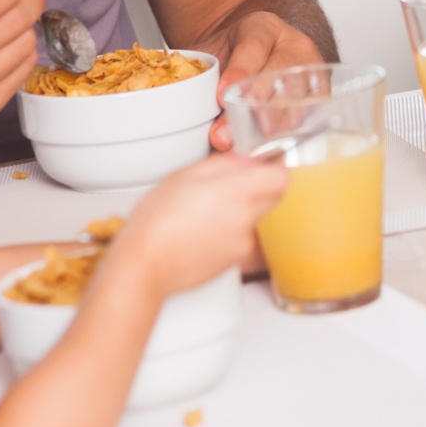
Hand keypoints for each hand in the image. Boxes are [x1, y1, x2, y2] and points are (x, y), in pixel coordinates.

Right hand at [109, 150, 288, 297]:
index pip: (281, 177)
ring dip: (241, 212)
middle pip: (273, 197)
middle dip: (258, 188)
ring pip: (255, 219)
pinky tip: (202, 231)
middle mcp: (245, 219)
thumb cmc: (156, 222)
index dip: (273, 168)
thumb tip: (246, 160)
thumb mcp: (184, 175)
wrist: (144, 265)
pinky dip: (229, 233)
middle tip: (230, 186)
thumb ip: (223, 164)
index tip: (262, 166)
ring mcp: (242, 243)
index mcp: (235, 193)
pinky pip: (241, 239)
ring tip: (206, 212)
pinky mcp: (235, 262)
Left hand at [194, 9, 323, 150]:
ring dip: (274, 125)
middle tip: (235, 132)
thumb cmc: (231, 57)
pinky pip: (311, 113)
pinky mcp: (322, 91)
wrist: (252, 55)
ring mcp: (312, 67)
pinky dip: (291, 131)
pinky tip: (273, 145)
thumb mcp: (210, 55)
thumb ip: (199, 77)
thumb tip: (188, 112)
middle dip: (256, 106)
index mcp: (262, 26)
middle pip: (280, 74)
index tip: (222, 97)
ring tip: (252, 145)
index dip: (239, 72)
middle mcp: (293, 43)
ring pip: (298, 96)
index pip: (254, 45)